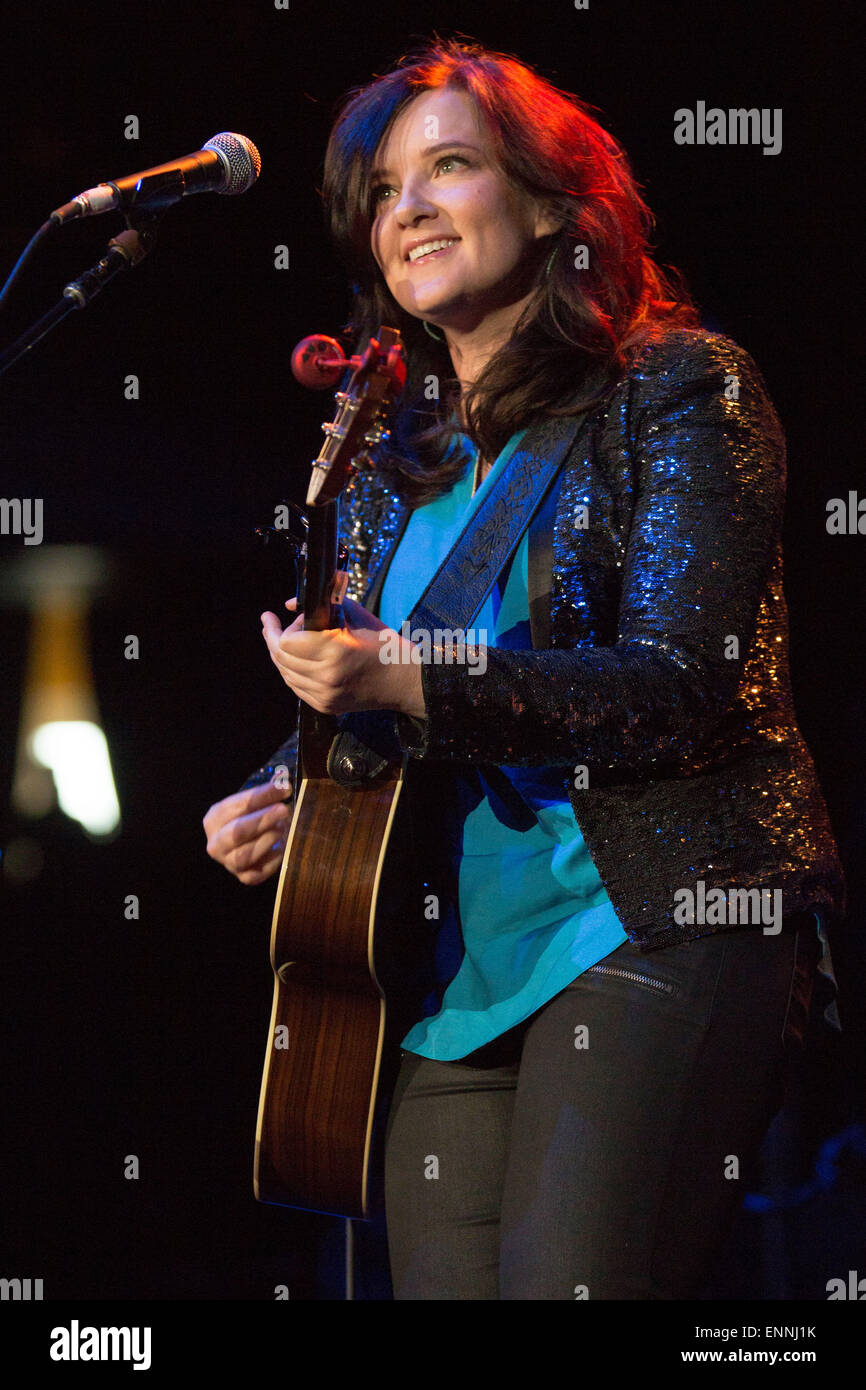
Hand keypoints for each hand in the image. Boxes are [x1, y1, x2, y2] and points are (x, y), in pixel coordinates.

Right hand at [203, 779, 291, 884]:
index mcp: (214, 818)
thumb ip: (267, 791)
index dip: (261, 796)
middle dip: (262, 820)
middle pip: (237, 832)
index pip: (236, 805)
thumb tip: (283, 779)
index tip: (284, 788)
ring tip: (283, 828)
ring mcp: (228, 862)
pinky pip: (257, 873)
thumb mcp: (255, 802)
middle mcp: (216, 843)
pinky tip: (282, 848)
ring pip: (244, 855)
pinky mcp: (243, 877)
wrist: (249, 843)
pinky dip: (271, 861)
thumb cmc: (252, 817)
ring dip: (266, 840)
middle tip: (284, 809)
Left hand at [260, 596, 426, 717]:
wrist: (401, 679)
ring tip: (282, 641)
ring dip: (280, 656)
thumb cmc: (379, 641)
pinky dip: (292, 672)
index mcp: (335, 650)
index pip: (286, 642)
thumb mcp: (352, 613)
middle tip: (269, 624)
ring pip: (286, 674)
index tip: (282, 616)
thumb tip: (290, 605)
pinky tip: (295, 660)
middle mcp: (327, 676)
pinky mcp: (325, 706)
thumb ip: (319, 605)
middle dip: (271, 638)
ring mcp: (325, 695)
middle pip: (281, 658)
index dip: (281, 628)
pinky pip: (296, 687)